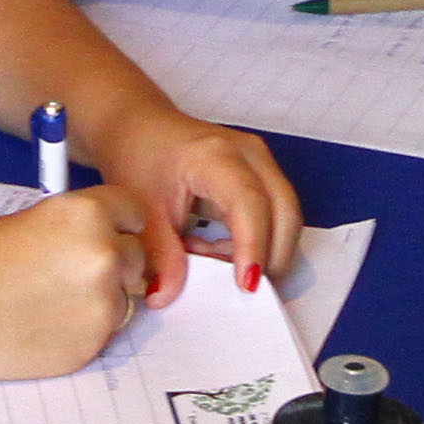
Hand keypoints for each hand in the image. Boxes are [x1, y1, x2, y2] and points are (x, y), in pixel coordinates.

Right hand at [0, 183, 161, 380]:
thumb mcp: (28, 222)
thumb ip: (73, 228)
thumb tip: (101, 240)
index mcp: (86, 214)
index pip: (133, 212)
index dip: (119, 223)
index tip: (109, 232)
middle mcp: (104, 254)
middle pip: (135, 256)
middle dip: (113, 262)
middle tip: (71, 273)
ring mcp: (102, 303)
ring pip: (124, 298)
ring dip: (101, 298)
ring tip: (51, 302)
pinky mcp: (93, 344)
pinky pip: (105, 332)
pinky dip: (84, 329)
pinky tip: (45, 325)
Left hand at [77, 100, 303, 300]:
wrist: (138, 127)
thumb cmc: (139, 155)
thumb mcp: (142, 209)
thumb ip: (159, 255)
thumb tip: (169, 296)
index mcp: (216, 155)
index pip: (250, 204)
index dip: (253, 247)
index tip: (247, 286)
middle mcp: (249, 155)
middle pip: (284, 213)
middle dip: (270, 259)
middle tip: (237, 292)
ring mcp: (261, 163)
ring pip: (285, 219)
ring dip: (260, 252)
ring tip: (207, 258)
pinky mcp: (261, 176)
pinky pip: (273, 218)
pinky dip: (253, 243)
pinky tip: (213, 247)